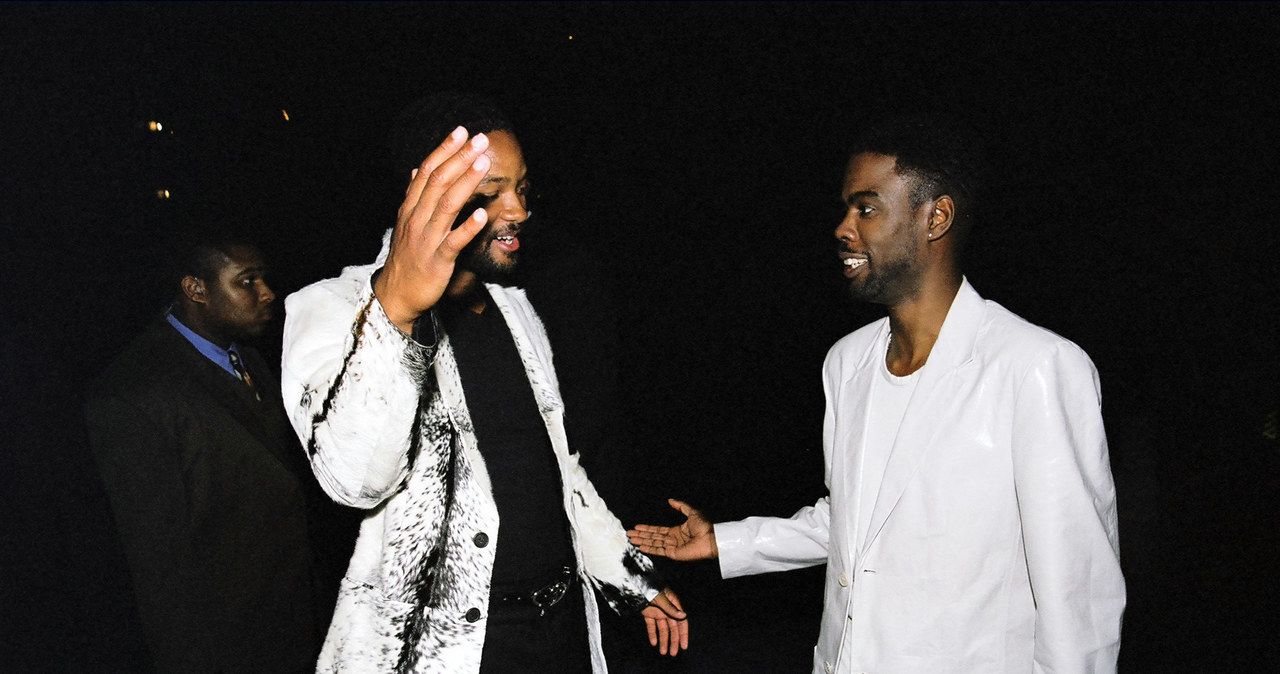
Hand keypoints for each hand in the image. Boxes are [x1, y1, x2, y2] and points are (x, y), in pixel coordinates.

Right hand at [374, 127, 492, 331]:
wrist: (396, 294)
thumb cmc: (406, 256)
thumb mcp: (406, 222)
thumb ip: (414, 195)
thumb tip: (417, 169)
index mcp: (410, 208)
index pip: (427, 171)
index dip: (444, 150)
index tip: (461, 131)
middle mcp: (417, 219)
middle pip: (438, 183)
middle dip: (459, 159)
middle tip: (478, 139)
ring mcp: (427, 240)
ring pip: (447, 206)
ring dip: (466, 183)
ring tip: (482, 164)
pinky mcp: (438, 261)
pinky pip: (454, 242)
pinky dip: (468, 227)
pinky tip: (482, 214)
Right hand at [627, 498, 717, 560]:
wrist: (711, 538)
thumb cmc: (704, 527)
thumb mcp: (691, 512)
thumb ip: (680, 506)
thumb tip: (670, 500)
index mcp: (676, 531)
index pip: (658, 530)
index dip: (647, 528)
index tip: (637, 526)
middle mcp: (673, 539)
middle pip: (653, 537)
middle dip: (641, 535)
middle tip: (629, 533)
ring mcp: (672, 547)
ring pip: (654, 543)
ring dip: (642, 541)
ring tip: (631, 539)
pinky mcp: (674, 554)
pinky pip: (659, 550)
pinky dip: (650, 549)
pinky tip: (641, 547)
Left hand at [640, 587, 688, 656]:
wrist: (634, 584)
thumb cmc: (649, 588)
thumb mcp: (660, 599)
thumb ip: (671, 609)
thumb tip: (683, 616)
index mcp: (673, 604)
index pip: (681, 622)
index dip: (683, 634)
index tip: (684, 646)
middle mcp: (667, 609)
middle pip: (672, 628)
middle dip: (673, 641)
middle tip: (673, 653)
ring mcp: (657, 611)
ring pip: (662, 629)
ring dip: (663, 640)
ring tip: (662, 652)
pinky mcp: (648, 613)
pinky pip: (651, 625)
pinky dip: (652, 634)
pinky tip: (653, 643)